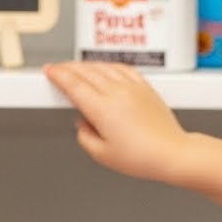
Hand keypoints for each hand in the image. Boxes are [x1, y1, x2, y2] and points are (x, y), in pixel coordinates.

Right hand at [45, 61, 192, 183]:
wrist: (172, 153)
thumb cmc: (142, 157)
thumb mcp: (101, 155)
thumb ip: (84, 137)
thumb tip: (82, 125)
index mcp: (102, 109)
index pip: (74, 85)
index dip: (58, 75)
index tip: (49, 71)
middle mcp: (117, 93)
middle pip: (85, 72)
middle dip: (67, 67)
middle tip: (58, 69)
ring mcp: (132, 88)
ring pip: (103, 66)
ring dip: (86, 64)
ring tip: (76, 68)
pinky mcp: (145, 87)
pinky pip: (122, 68)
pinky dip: (108, 65)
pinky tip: (104, 67)